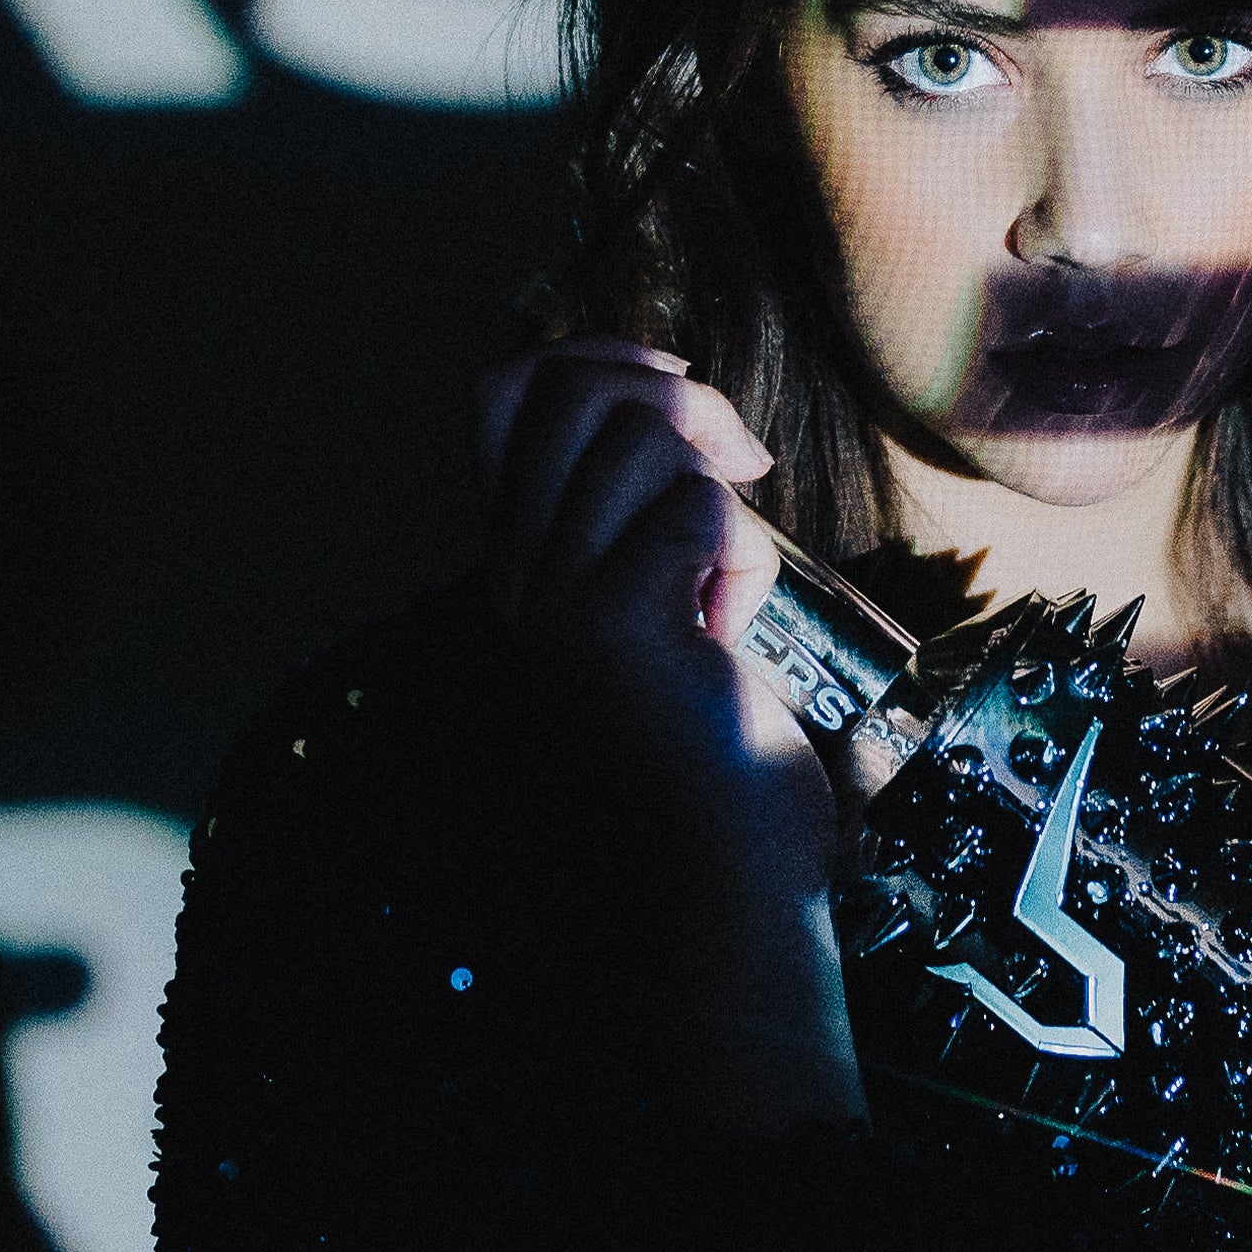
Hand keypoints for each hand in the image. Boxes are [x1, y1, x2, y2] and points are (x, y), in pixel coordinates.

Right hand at [476, 335, 861, 1132]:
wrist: (719, 891)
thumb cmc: (716, 762)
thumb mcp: (668, 615)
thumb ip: (649, 525)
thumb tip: (688, 408)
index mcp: (517, 568)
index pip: (506, 394)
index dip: (597, 359)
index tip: (679, 393)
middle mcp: (513, 579)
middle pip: (571, 391)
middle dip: (674, 400)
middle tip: (736, 470)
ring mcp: (552, 604)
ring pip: (639, 439)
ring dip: (712, 485)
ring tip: (729, 574)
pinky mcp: (613, 630)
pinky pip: (698, 513)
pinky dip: (745, 553)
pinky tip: (739, 626)